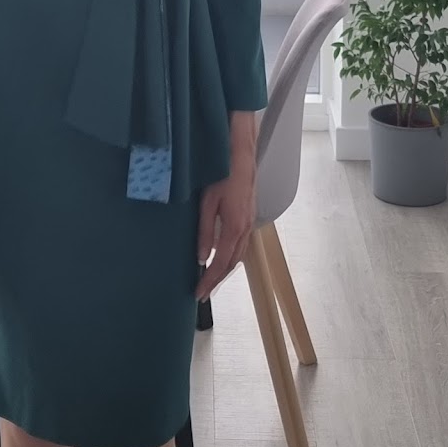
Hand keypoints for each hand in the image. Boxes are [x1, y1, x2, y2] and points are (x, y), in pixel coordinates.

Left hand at [195, 112, 258, 300]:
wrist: (241, 153)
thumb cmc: (222, 174)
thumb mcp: (207, 203)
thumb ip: (205, 232)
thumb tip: (202, 258)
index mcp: (234, 228)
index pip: (220, 263)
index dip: (209, 280)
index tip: (198, 293)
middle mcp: (245, 229)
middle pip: (232, 264)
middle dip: (217, 279)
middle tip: (202, 292)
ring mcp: (249, 223)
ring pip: (238, 255)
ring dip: (225, 269)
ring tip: (209, 279)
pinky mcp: (249, 216)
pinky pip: (241, 244)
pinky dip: (231, 256)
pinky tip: (221, 256)